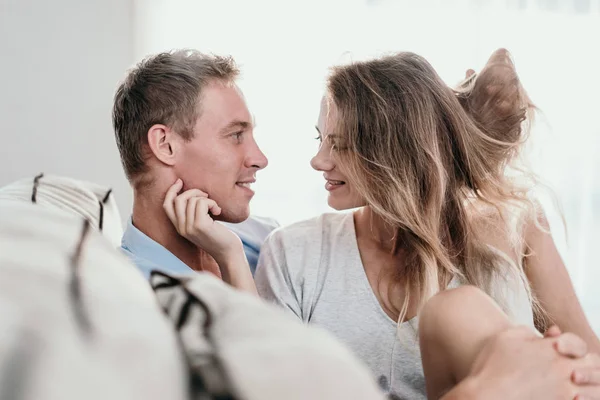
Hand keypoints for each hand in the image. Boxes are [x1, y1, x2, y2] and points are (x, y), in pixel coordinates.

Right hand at [163, 179, 242, 263]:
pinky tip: (218, 211)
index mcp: (179, 228)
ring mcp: (189, 227)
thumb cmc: (219, 236)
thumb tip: (193, 192)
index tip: (180, 182)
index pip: (167, 205)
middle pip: (179, 199)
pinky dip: (212, 203)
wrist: (229, 253)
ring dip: (206, 199)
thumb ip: (193, 213)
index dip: (171, 191)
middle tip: (206, 196)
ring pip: (192, 200)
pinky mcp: (200, 226)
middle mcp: (181, 228)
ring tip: (214, 208)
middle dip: (193, 192)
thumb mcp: (201, 223)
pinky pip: (202, 203)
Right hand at [468, 326, 599, 399]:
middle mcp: (564, 369)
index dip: (571, 346)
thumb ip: (526, 332)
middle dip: (582, 365)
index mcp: (552, 348)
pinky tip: (563, 397)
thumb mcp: (505, 337)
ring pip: (593, 389)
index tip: (558, 350)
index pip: (577, 343)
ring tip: (573, 389)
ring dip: (587, 386)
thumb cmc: (492, 366)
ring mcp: (565, 392)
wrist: (487, 396)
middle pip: (591, 364)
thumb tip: (538, 336)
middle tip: (570, 370)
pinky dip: (579, 399)